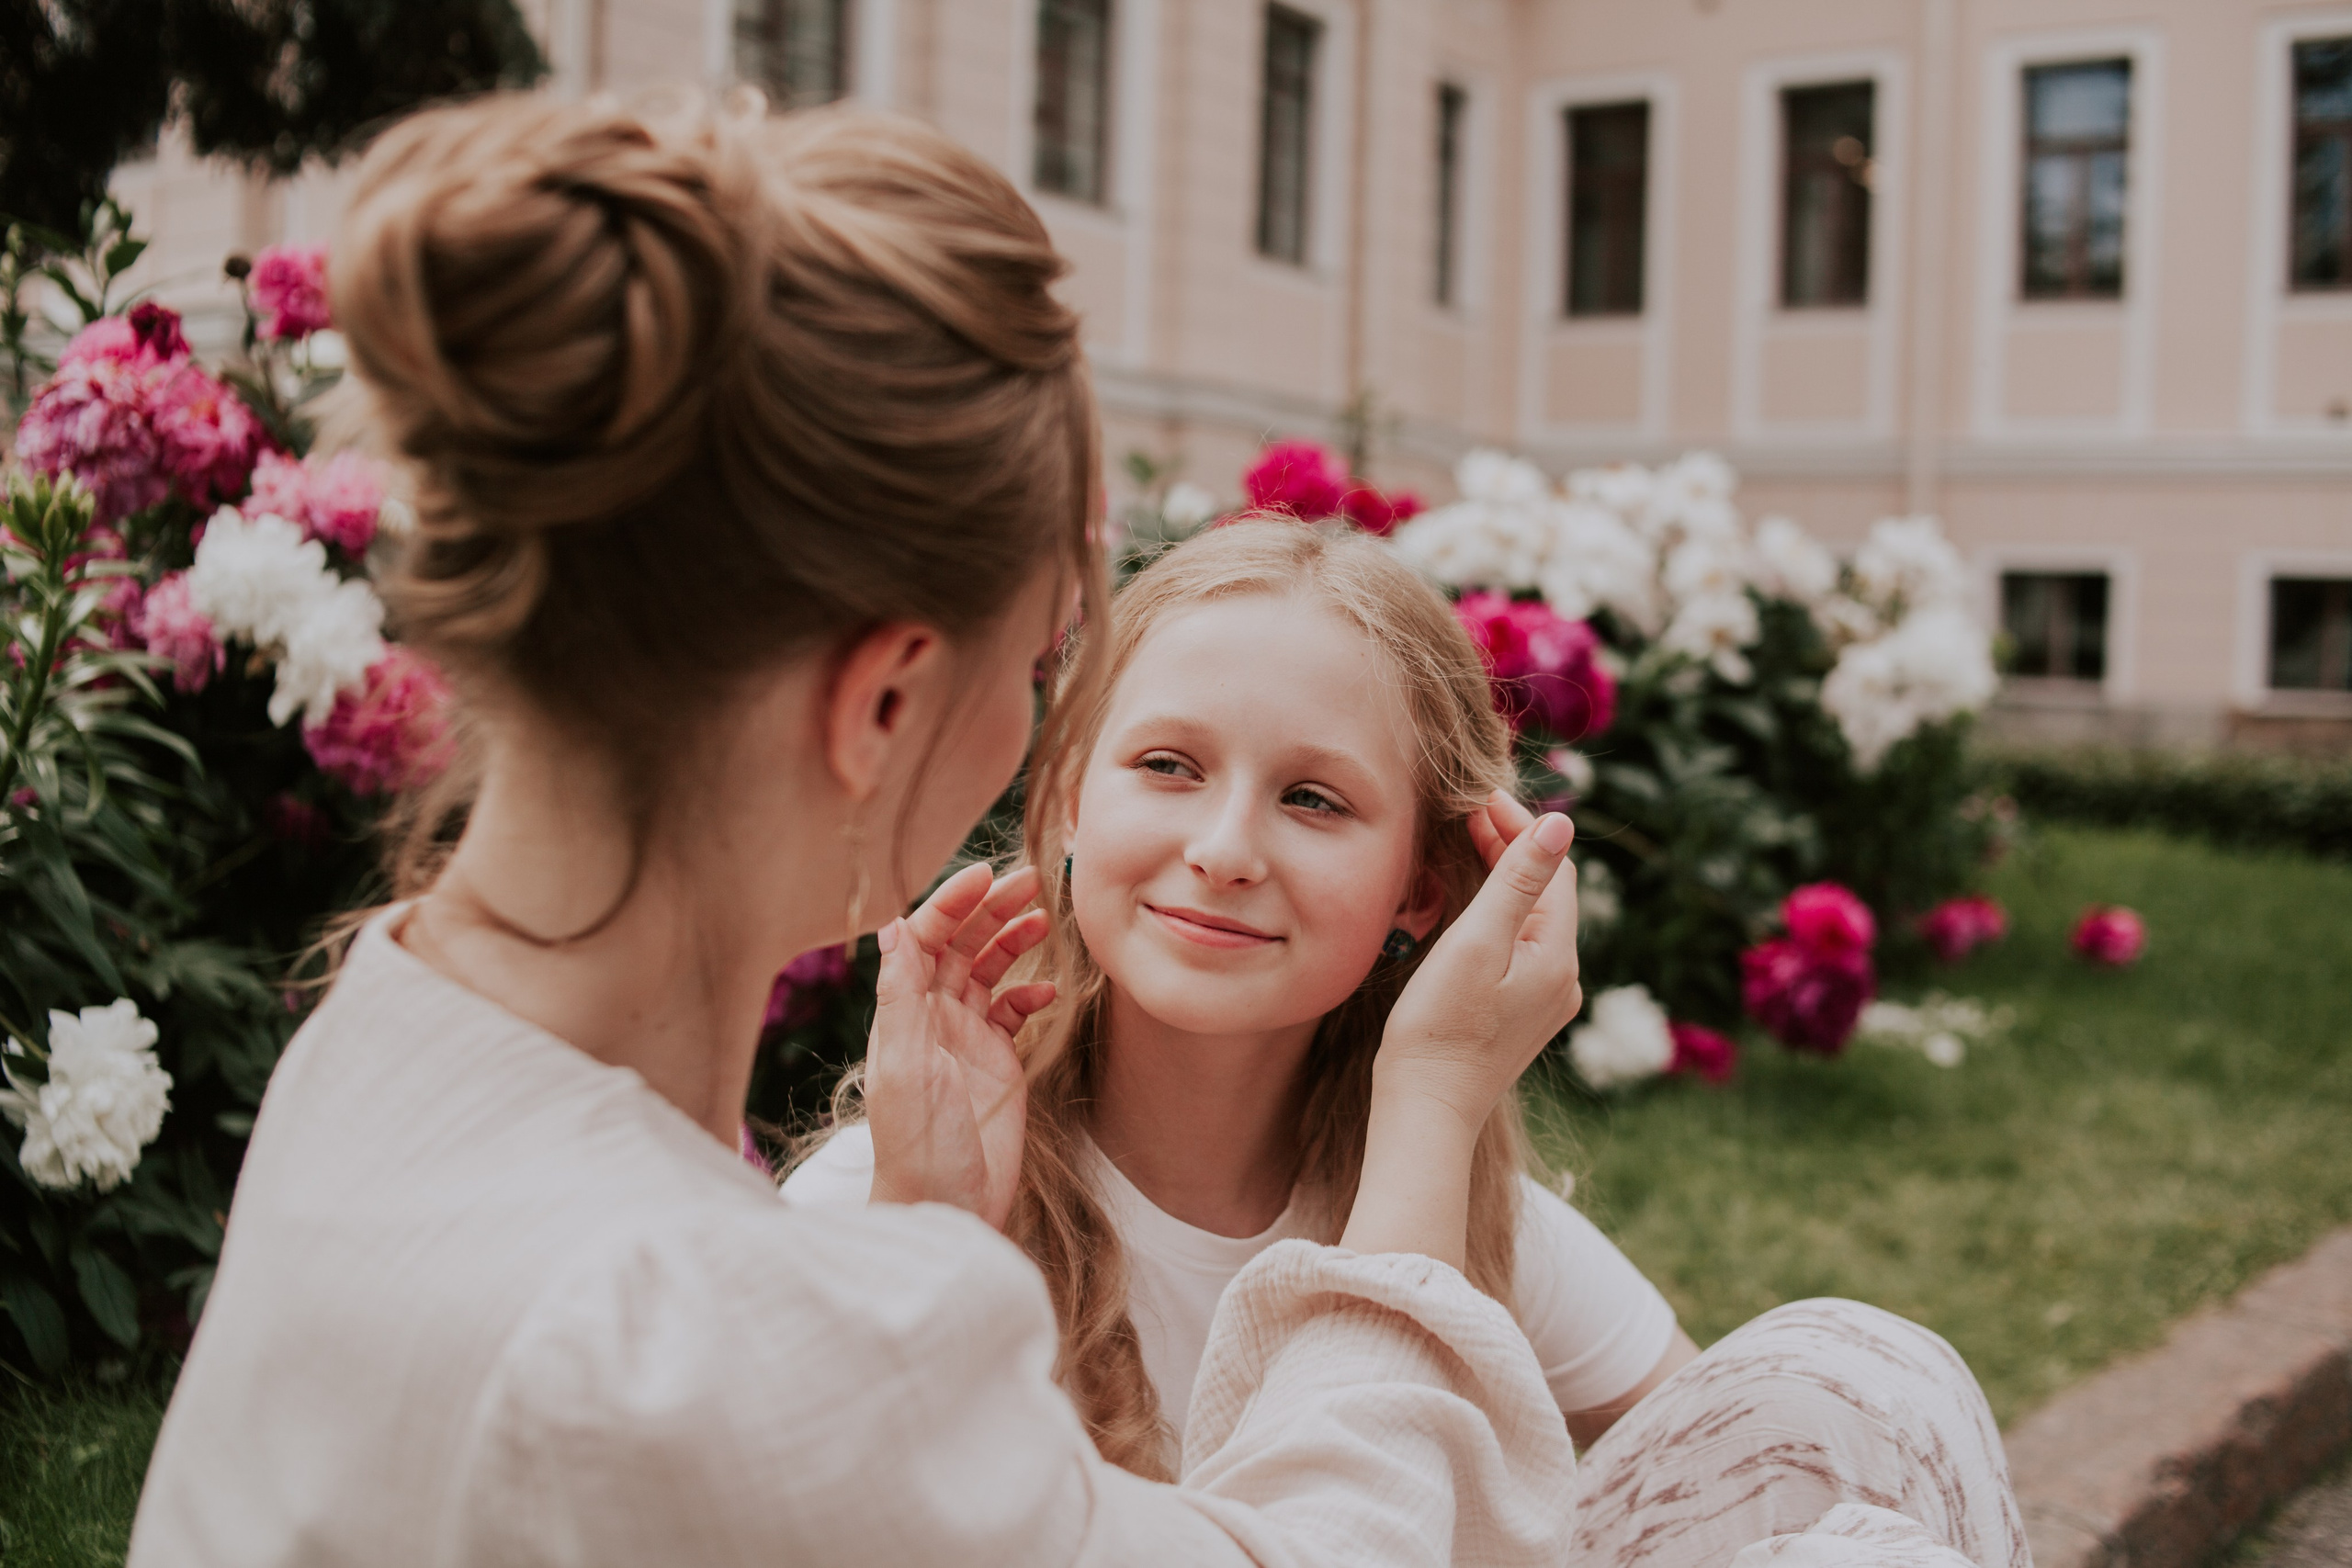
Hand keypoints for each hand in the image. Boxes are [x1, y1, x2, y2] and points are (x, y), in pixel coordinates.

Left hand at [864, 863, 1054, 1230]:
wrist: (947, 1207)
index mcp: (904, 1013)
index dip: (953, 902)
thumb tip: (893, 926)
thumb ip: (903, 997)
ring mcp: (965, 1039)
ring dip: (1013, 940)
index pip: (925, 938)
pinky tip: (1049, 990)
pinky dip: (1031, 992)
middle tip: (1032, 881)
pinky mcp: (996, 1062)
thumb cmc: (919, 1146)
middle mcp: (932, 1018)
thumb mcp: (907, 1067)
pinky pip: (1013, 1011)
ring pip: (989, 970)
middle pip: (960, 945)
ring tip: (1046, 916)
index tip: (988, 874)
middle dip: (992, 909)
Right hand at [1379, 798, 1580, 1132]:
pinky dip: (1499, 913)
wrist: (1425, 1111)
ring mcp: (1543, 1000)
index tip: (1480, 798)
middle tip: (1467, 814)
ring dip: (1505, 877)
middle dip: (1512, 846)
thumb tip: (1562, 823)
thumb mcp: (1476, 944)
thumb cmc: (1439, 1029)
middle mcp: (1563, 978)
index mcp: (1558, 956)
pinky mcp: (1519, 1015)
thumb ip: (1517, 882)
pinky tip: (1471, 905)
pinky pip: (1520, 946)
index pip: (1554, 869)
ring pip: (1533, 919)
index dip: (1522, 827)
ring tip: (1467, 844)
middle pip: (1547, 892)